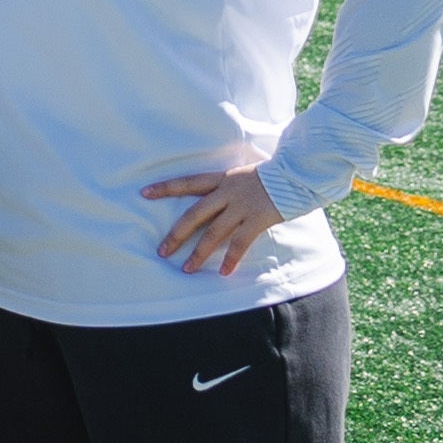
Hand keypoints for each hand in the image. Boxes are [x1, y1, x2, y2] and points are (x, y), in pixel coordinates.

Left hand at [147, 164, 290, 275]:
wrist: (299, 171)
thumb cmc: (275, 175)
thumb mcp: (246, 175)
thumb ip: (232, 187)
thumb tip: (221, 200)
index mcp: (223, 179)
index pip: (188, 182)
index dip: (165, 188)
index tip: (143, 193)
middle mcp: (228, 192)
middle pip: (194, 214)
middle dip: (176, 234)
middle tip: (161, 251)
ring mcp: (242, 206)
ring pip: (213, 232)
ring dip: (199, 253)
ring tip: (186, 269)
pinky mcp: (258, 218)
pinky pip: (240, 242)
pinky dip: (231, 258)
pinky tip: (224, 272)